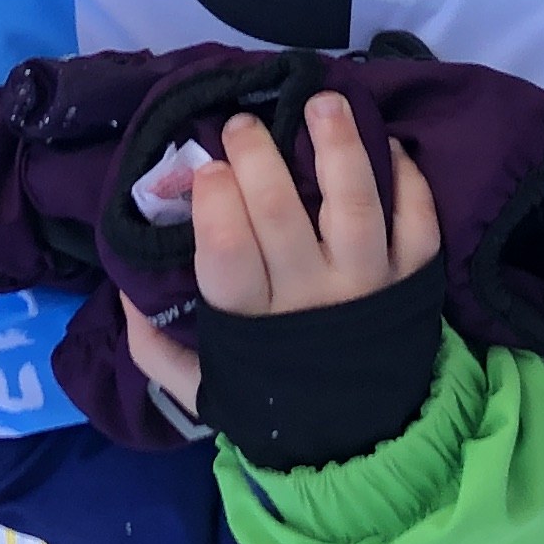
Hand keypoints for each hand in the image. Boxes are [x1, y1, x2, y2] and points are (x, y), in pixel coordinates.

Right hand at [120, 89, 439, 414]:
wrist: (357, 441)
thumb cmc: (267, 395)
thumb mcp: (198, 386)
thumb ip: (152, 344)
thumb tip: (125, 287)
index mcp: (251, 323)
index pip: (228, 254)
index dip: (215, 203)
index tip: (207, 170)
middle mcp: (311, 300)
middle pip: (283, 216)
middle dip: (259, 159)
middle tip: (242, 125)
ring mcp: (367, 287)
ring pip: (355, 207)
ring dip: (339, 148)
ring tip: (323, 102)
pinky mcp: (413, 282)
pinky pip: (417, 224)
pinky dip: (408, 182)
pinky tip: (387, 147)